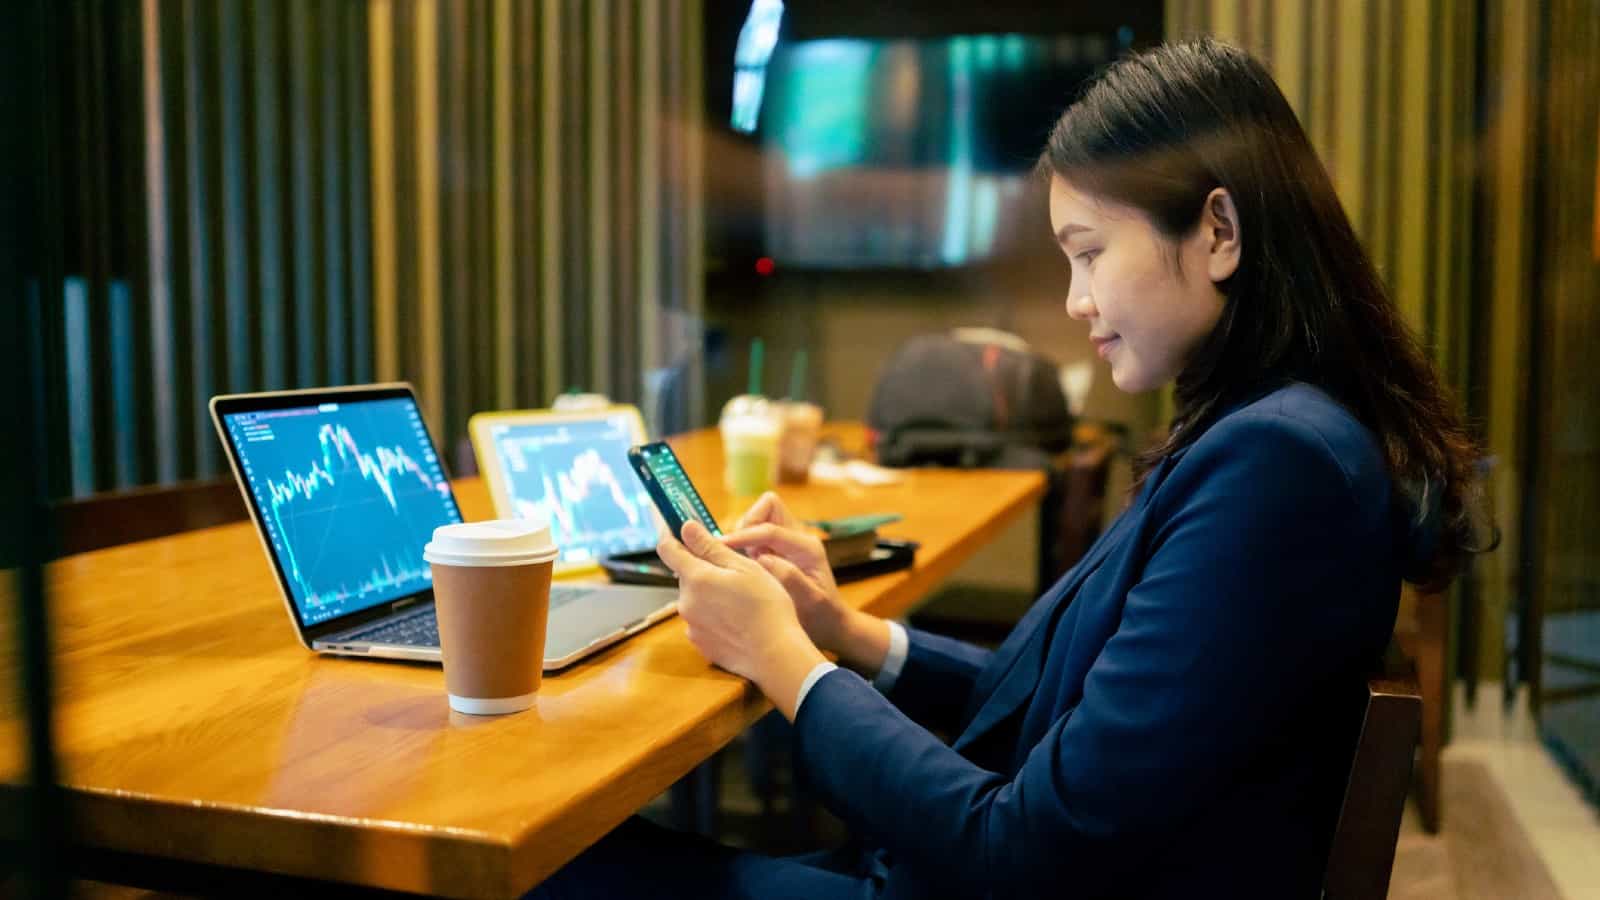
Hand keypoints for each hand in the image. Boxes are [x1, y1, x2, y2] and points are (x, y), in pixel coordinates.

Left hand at [657, 521, 825, 713]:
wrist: (775, 654)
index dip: (670, 534)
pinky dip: (714, 615)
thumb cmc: (765, 606)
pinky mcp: (700, 643)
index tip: (677, 527)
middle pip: (685, 575)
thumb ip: (709, 546)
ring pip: (695, 598)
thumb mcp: (743, 567)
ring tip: (740, 600)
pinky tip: (737, 619)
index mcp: (696, 578)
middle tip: (733, 571)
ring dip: (710, 593)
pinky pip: (702, 620)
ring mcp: (691, 625)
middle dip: (702, 568)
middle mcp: (686, 602)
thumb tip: (686, 527)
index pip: (667, 549)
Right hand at [723, 492, 849, 652]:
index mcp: (808, 547)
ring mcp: (788, 541)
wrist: (830, 623)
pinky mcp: (778, 549)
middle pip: (767, 507)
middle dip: (747, 523)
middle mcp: (799, 538)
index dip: (745, 535)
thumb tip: (763, 558)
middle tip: (736, 551)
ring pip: (759, 517)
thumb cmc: (821, 616)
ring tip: (740, 561)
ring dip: (744, 534)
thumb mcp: (810, 601)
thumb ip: (789, 578)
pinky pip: (756, 534)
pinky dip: (744, 544)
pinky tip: (741, 566)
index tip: (723, 546)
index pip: (771, 529)